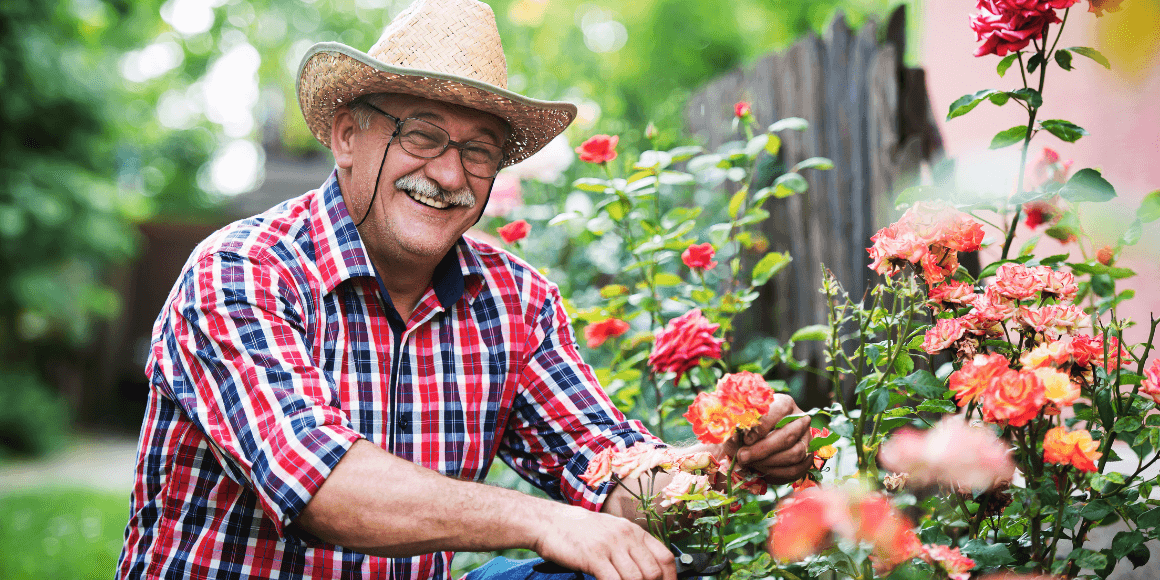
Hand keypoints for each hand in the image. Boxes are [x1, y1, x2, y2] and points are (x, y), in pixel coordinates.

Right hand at [532, 504, 675, 579]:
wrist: (549, 522)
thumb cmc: (579, 530)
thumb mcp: (611, 531)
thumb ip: (630, 547)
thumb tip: (648, 571)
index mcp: (633, 531)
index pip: (664, 557)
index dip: (670, 578)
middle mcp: (625, 536)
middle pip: (653, 572)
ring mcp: (610, 546)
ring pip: (636, 579)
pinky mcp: (594, 557)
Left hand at [734, 394, 812, 483]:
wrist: (750, 442)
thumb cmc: (743, 427)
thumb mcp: (737, 422)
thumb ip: (735, 428)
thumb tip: (735, 437)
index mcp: (784, 403)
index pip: (780, 410)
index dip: (763, 425)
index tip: (745, 438)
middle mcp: (800, 420)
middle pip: (788, 435)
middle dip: (763, 449)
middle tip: (742, 456)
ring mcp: (806, 439)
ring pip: (795, 454)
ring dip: (769, 463)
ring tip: (749, 463)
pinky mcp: (806, 458)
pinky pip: (796, 469)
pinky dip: (776, 473)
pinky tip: (760, 469)